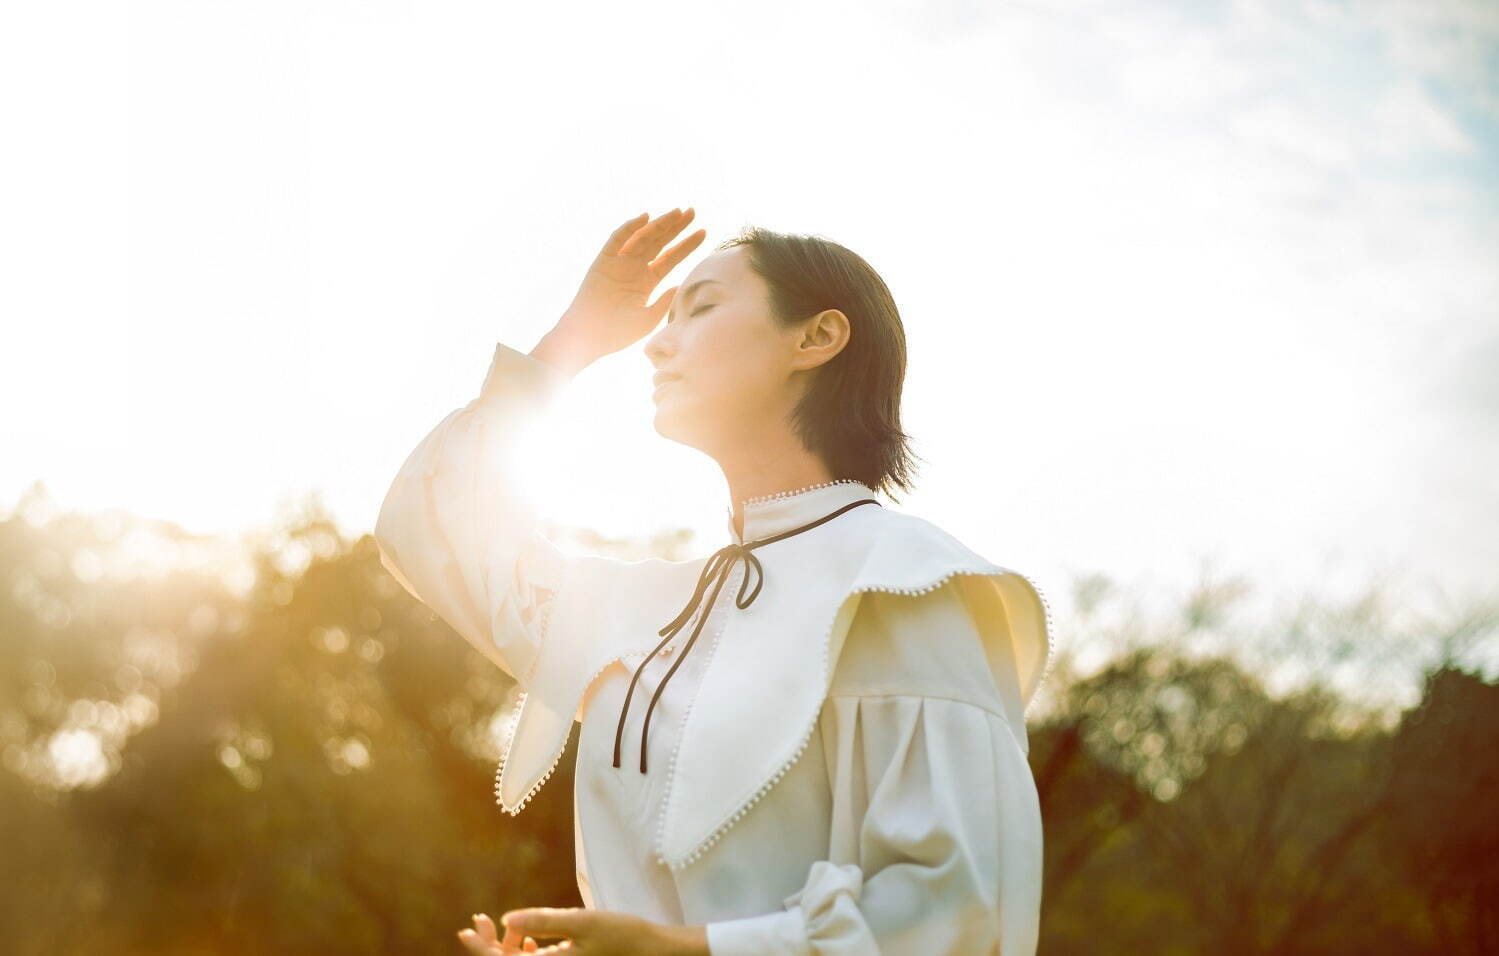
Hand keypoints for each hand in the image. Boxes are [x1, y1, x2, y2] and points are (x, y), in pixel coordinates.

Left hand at [457, 906, 707, 954]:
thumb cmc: (622, 936)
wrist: (653, 953)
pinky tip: (528, 938)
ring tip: (497, 926)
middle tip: (479, 921)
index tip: (467, 929)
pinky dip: (526, 952)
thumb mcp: (583, 922)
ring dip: (506, 948)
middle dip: (490, 946)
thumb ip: (545, 921)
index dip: (481, 949)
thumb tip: (507, 918)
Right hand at [539, 208, 706, 374]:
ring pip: (642, 237)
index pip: (670, 258)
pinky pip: (617, 239)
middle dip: (676, 227)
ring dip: (659, 224)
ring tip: (677, 212)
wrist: (590, 337)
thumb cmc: (617, 333)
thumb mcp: (649, 318)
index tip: (704, 232)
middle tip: (693, 212)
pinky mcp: (603, 260)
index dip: (687, 246)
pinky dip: (630, 227)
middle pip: (659, 242)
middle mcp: (634, 268)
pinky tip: (646, 217)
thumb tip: (681, 284)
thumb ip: (665, 301)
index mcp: (646, 282)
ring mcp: (618, 263)